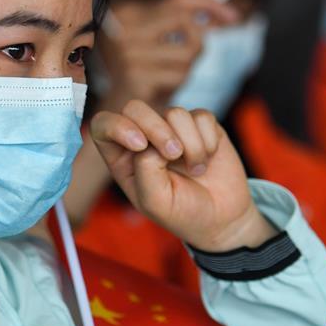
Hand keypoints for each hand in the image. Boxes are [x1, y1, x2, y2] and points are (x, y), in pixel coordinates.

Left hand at [90, 101, 275, 250]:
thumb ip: (145, 170)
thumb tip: (152, 142)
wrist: (222, 218)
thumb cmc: (182, 213)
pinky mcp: (199, 124)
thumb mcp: (155, 201)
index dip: (116, 126)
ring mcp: (172, 128)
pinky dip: (208, 140)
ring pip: (175, 113)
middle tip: (173, 154)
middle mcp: (144, 136)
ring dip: (190, 144)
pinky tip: (208, 158)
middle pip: (135, 108)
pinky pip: (202, 116)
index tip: (139, 144)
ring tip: (195, 169)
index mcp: (123, 156)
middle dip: (156, 129)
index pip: (103, 125)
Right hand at [99, 0, 237, 109]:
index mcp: (132, 15)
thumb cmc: (148, 78)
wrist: (123, 115)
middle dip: (200, 39)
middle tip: (199, 54)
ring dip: (188, 67)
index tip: (232, 16)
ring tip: (173, 76)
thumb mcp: (168, 46)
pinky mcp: (136, 75)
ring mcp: (130, 51)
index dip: (209, 4)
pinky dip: (179, 83)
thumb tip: (229, 14)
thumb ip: (189, 26)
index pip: (179, 0)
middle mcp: (127, 29)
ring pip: (187, 50)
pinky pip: (179, 74)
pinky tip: (165, 89)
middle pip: (185, 21)